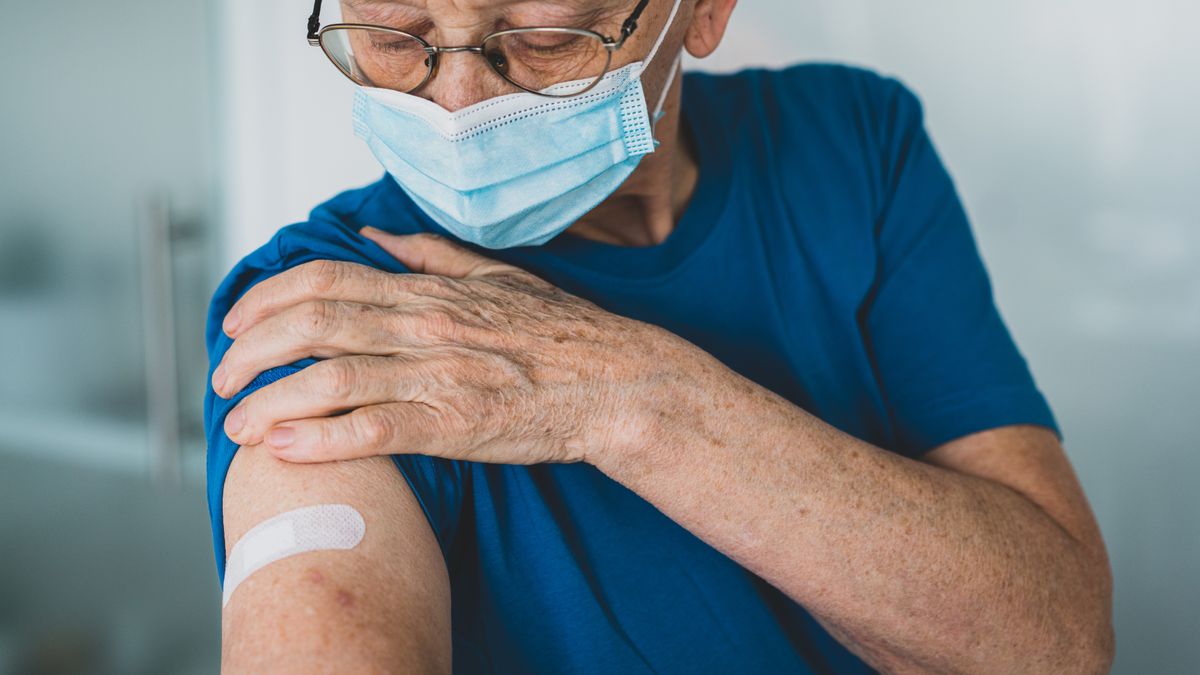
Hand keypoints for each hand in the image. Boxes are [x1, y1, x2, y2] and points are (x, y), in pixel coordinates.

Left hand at [213, 228, 679, 466]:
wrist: (619, 383)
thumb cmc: (563, 334)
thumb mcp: (498, 277)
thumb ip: (431, 256)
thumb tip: (375, 237)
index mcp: (430, 292)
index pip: (328, 280)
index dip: (270, 298)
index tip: (238, 322)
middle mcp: (426, 326)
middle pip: (314, 325)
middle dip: (253, 351)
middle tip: (223, 379)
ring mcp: (441, 375)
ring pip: (333, 377)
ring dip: (271, 401)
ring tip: (237, 424)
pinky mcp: (458, 423)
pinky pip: (375, 428)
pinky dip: (321, 439)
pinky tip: (283, 450)